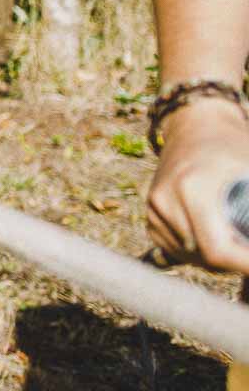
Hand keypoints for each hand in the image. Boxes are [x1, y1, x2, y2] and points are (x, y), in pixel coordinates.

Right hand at [146, 99, 248, 272]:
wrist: (195, 126)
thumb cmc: (232, 147)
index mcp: (192, 188)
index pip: (218, 249)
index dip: (244, 263)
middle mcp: (166, 199)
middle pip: (205, 257)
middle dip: (235, 262)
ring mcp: (154, 208)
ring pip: (191, 256)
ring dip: (217, 259)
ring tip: (237, 242)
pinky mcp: (150, 214)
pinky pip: (176, 248)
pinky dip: (198, 251)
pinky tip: (214, 236)